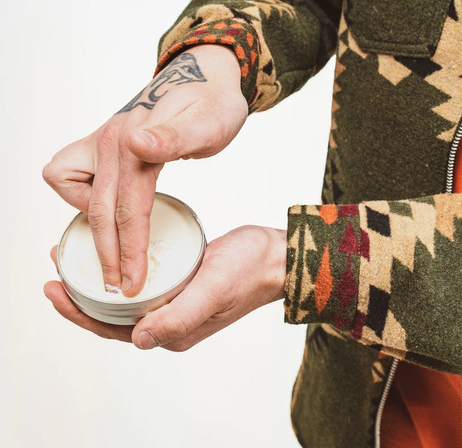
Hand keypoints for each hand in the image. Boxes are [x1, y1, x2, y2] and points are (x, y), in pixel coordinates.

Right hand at [43, 45, 246, 296]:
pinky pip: (66, 172)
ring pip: (71, 190)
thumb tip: (135, 142)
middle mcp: (111, 140)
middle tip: (121, 286)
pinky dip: (77, 193)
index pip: (129, 209)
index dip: (129, 251)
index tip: (132, 285)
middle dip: (109, 252)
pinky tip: (104, 202)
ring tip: (113, 246)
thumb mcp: (210, 123)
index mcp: (137, 141)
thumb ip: (174, 137)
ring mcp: (102, 140)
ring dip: (89, 222)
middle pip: (100, 209)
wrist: (204, 80)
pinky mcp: (100, 143)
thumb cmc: (213, 106)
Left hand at [44, 226, 286, 349]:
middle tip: (56, 268)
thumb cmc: (249, 271)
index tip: (54, 288)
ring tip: (75, 259)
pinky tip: (112, 254)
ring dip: (98, 281)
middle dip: (80, 296)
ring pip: (125, 298)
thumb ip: (179, 317)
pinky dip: (121, 271)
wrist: (274, 256)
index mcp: (173, 331)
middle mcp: (171, 321)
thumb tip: (138, 339)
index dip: (79, 313)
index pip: (114, 329)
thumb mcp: (213, 290)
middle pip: (113, 315)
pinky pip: (142, 282)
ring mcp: (176, 302)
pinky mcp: (181, 283)